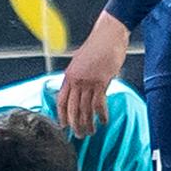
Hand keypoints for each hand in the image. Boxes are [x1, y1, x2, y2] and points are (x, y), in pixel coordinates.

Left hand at [57, 11, 128, 136]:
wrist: (109, 34)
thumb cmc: (97, 47)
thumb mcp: (81, 63)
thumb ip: (78, 78)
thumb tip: (79, 93)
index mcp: (69, 76)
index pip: (61, 101)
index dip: (61, 116)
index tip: (63, 126)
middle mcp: (76, 80)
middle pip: (72, 109)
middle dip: (75, 125)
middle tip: (79, 135)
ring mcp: (88, 82)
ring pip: (85, 109)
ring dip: (88, 123)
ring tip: (91, 132)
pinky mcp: (101, 81)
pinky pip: (99, 103)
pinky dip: (101, 115)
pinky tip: (103, 121)